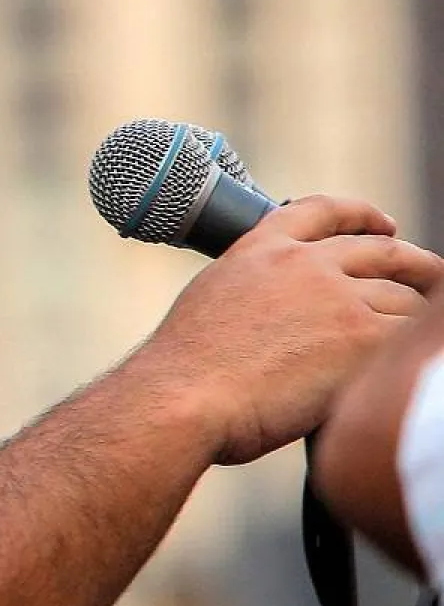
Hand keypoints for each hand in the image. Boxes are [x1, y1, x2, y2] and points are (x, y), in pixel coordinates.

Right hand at [133, 195, 443, 466]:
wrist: (186, 394)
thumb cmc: (187, 369)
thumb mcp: (215, 300)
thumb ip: (257, 290)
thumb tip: (284, 312)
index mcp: (262, 247)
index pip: (323, 211)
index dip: (361, 214)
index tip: (382, 225)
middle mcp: (304, 263)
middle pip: (384, 251)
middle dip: (415, 263)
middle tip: (430, 275)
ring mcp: (339, 298)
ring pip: (405, 301)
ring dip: (415, 320)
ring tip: (418, 340)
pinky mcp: (362, 339)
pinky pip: (410, 339)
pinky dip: (411, 354)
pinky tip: (404, 368)